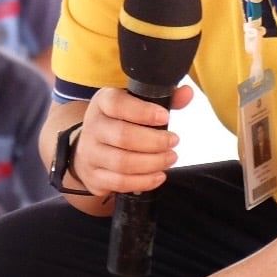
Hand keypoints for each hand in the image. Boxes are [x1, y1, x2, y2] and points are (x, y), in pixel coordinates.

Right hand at [72, 85, 191, 195]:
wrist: (88, 149)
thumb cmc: (119, 122)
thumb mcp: (134, 104)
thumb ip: (163, 98)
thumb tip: (187, 93)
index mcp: (102, 103)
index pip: (117, 104)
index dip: (143, 111)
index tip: (165, 116)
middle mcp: (93, 127)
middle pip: (123, 136)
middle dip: (155, 141)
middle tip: (173, 141)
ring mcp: (90, 154)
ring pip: (122, 163)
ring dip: (152, 163)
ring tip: (170, 158)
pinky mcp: (94, 177)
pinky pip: (120, 183)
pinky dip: (144, 181)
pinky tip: (159, 175)